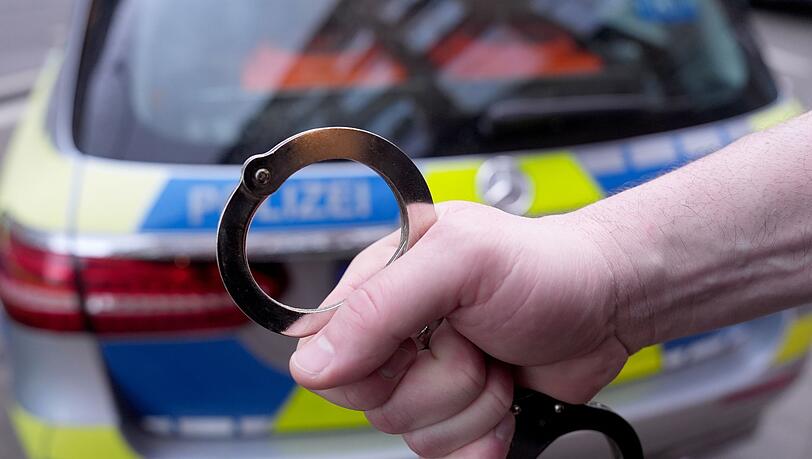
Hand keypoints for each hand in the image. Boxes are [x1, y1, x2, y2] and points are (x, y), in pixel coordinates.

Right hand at [289, 201, 629, 457]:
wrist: (607, 304)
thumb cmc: (545, 266)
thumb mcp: (461, 261)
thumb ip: (381, 305)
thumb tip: (314, 363)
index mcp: (381, 282)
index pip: (324, 347)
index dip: (365, 360)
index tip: (415, 342)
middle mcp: (397, 332)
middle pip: (370, 398)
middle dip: (436, 380)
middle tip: (470, 341)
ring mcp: (428, 376)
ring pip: (411, 430)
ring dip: (471, 402)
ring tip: (496, 358)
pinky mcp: (457, 411)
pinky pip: (445, 452)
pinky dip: (484, 433)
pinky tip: (505, 396)